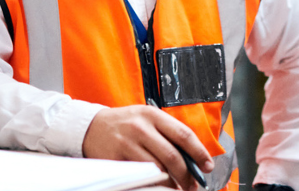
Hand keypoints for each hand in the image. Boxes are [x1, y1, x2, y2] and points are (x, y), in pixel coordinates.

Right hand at [83, 105, 213, 190]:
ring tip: (177, 188)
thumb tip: (193, 157)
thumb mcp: (147, 118)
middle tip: (193, 186)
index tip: (208, 166)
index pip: (183, 135)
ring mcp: (126, 143)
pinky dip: (152, 184)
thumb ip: (168, 133)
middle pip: (172, 156)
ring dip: (171, 183)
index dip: (199, 153)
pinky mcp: (115, 159)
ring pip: (156, 169)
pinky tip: (158, 187)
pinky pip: (139, 176)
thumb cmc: (125, 124)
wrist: (90, 126)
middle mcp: (140, 128)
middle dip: (186, 175)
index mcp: (153, 115)